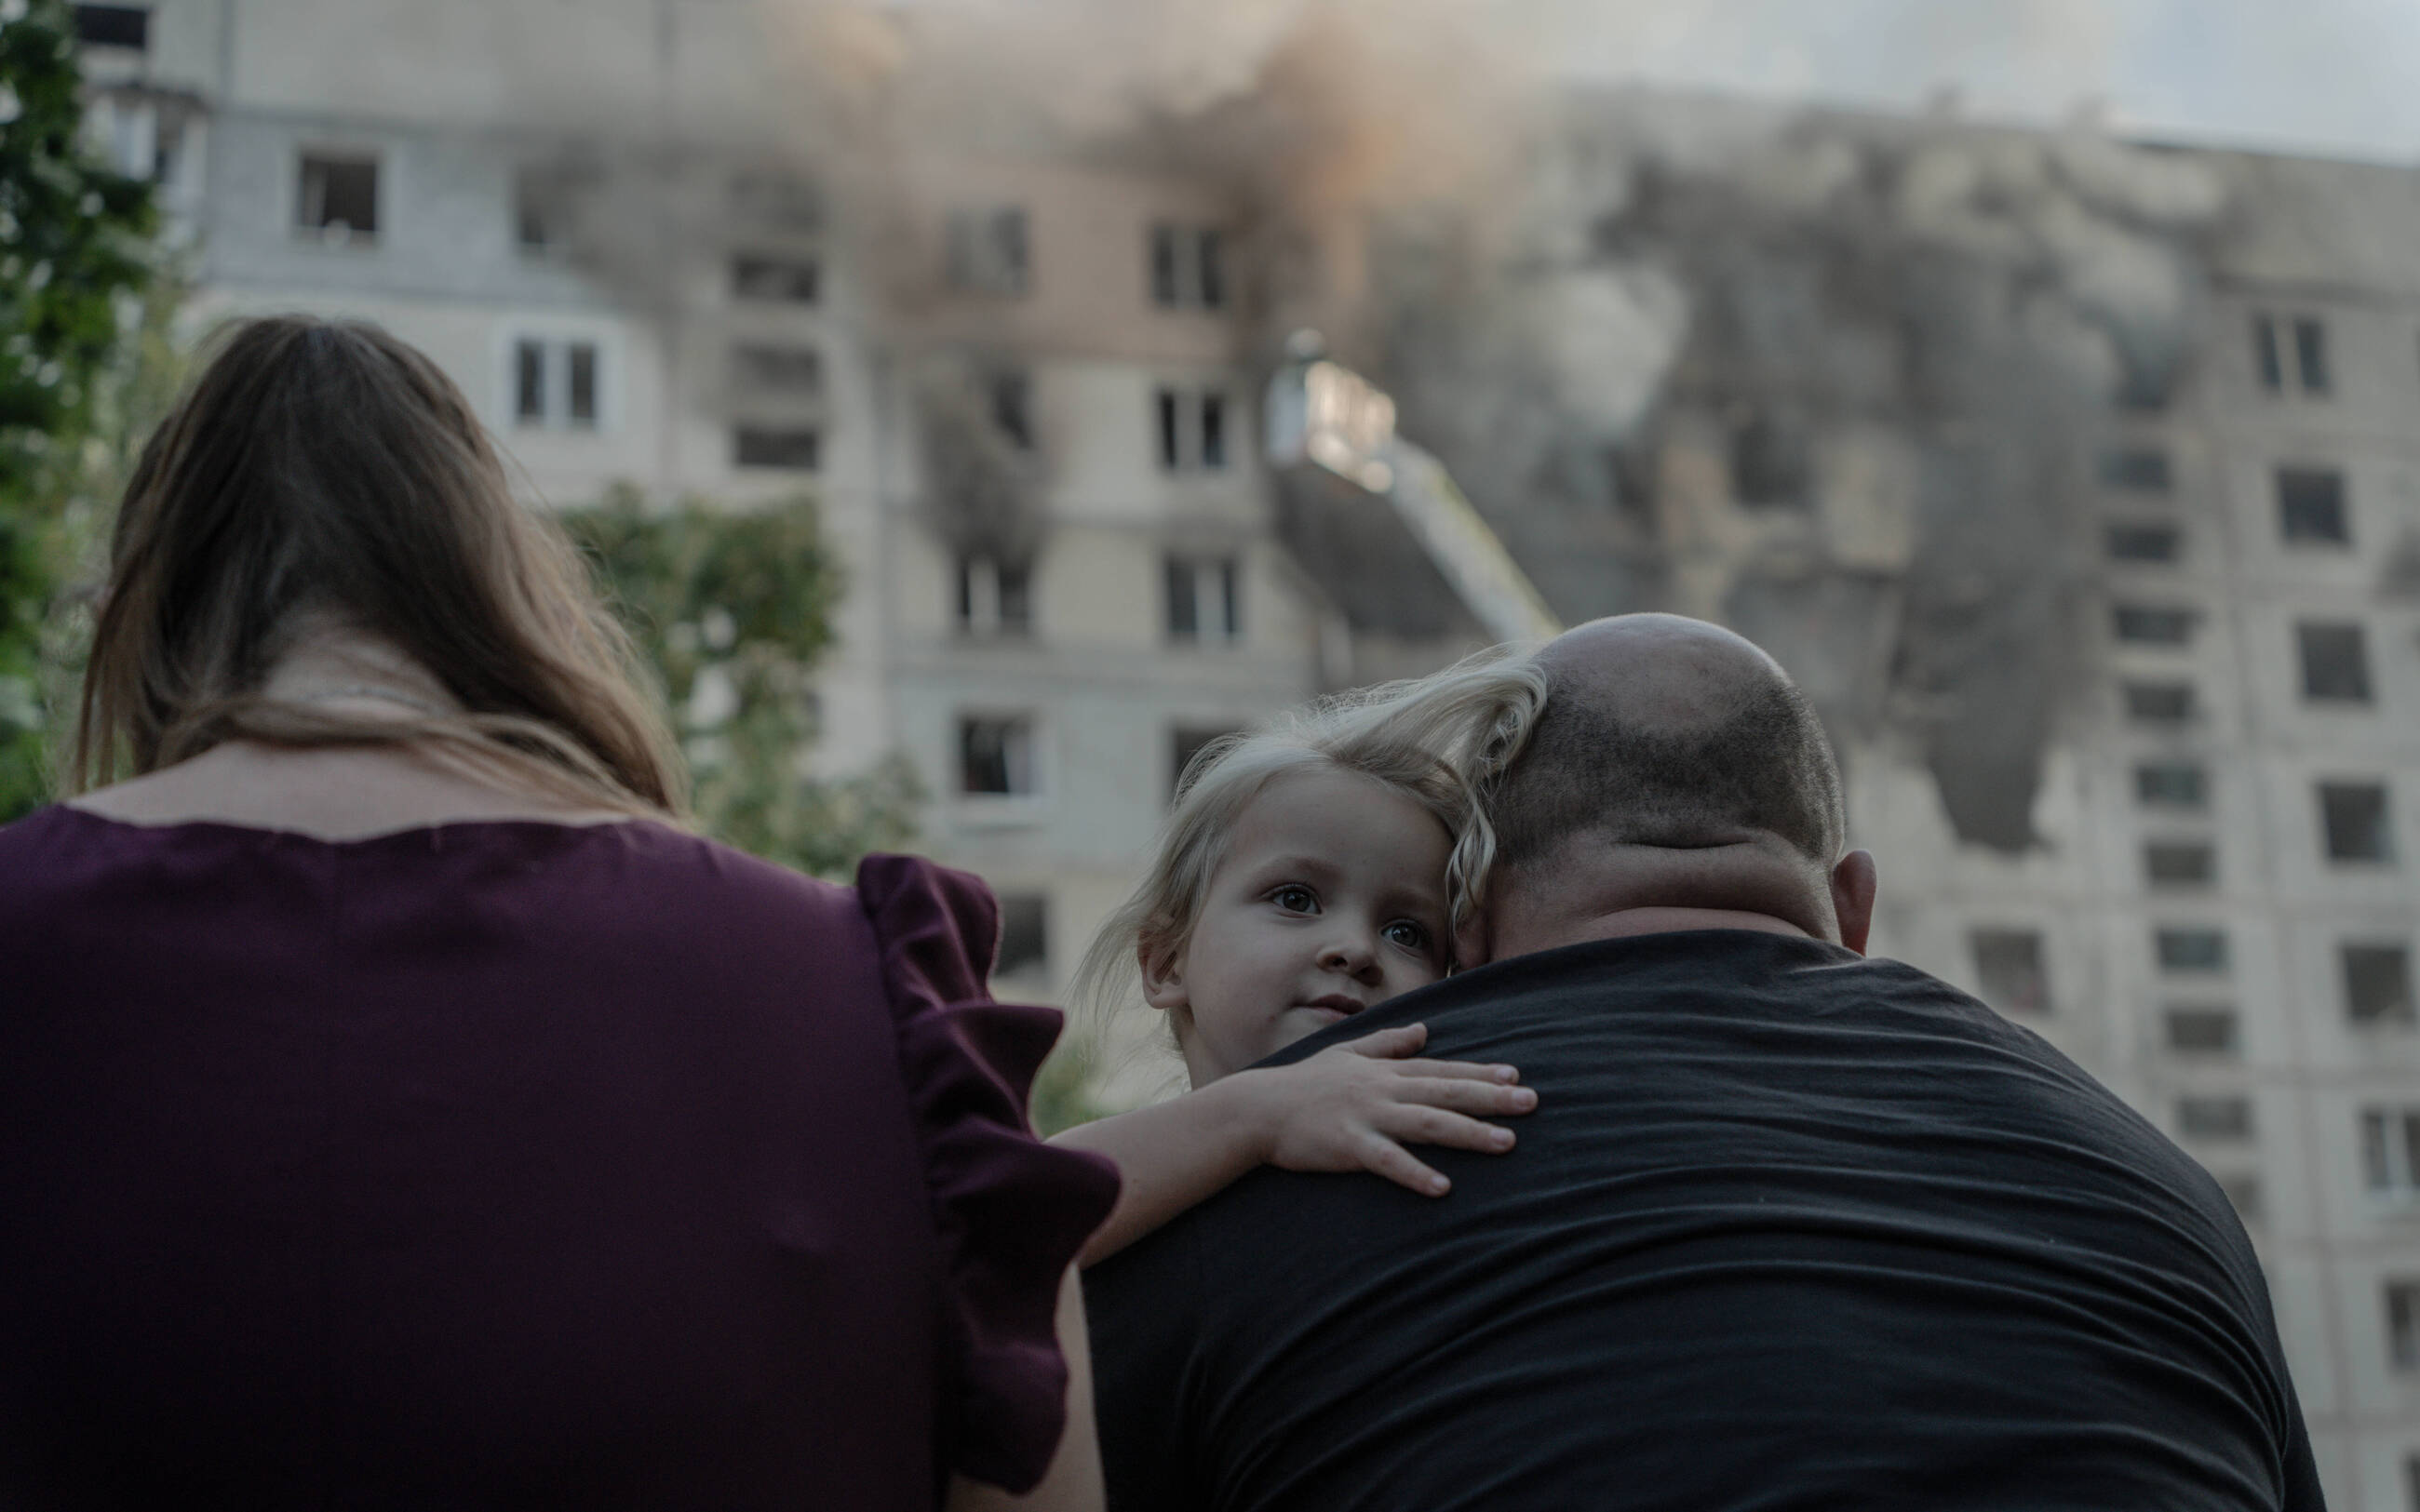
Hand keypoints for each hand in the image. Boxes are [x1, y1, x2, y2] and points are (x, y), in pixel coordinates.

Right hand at [1237, 1023, 1536, 1196]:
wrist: (1257, 1109)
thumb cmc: (1302, 1084)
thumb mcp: (1346, 1054)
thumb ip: (1387, 1043)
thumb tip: (1423, 1030)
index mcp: (1384, 1071)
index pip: (1441, 1070)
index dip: (1480, 1073)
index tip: (1516, 1077)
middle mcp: (1382, 1089)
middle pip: (1446, 1093)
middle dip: (1491, 1098)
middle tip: (1531, 1103)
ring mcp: (1366, 1116)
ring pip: (1427, 1123)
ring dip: (1469, 1132)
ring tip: (1506, 1143)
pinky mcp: (1348, 1145)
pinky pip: (1388, 1160)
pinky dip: (1416, 1172)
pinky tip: (1443, 1187)